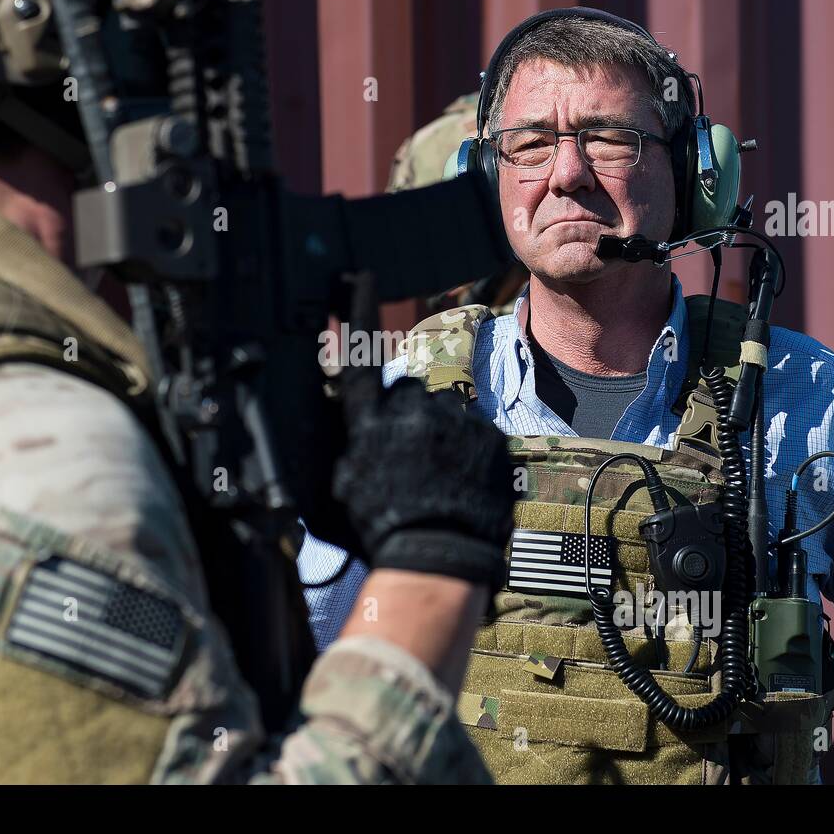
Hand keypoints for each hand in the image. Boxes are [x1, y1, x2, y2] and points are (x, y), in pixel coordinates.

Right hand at [332, 273, 515, 595]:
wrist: (438, 555)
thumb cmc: (383, 527)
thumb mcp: (344, 484)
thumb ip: (351, 443)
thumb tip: (356, 425)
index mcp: (370, 423)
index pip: (360, 358)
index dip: (357, 313)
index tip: (362, 279)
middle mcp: (410, 412)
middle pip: (407, 390)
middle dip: (406, 413)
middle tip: (409, 456)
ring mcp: (453, 422)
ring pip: (444, 411)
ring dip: (440, 432)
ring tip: (440, 475)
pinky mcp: (489, 436)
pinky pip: (476, 431)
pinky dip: (470, 450)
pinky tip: (463, 481)